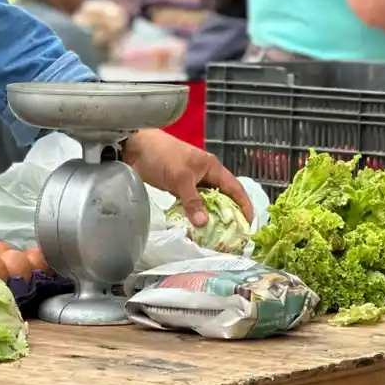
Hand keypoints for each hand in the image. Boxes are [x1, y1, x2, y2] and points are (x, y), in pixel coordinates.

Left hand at [121, 129, 254, 226]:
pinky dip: (195, 215)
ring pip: (207, 202)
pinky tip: (195, 228)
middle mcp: (205, 175)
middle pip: (223, 197)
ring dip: (211, 217)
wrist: (135, 148)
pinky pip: (192, 204)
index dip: (244, 206)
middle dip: (229, 216)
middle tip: (233, 237)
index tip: (249, 225)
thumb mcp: (180, 178)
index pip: (235, 189)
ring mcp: (192, 182)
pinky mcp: (178, 188)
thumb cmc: (162, 156)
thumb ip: (193, 201)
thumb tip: (204, 223)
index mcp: (212, 168)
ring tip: (216, 237)